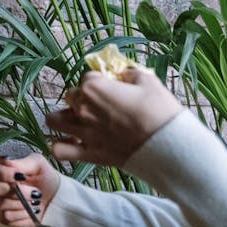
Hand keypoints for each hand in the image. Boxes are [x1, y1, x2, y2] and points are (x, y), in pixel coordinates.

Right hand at [0, 152, 59, 226]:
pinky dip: (22, 214)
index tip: (18, 176)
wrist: (57, 199)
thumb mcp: (39, 164)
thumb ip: (23, 162)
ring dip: (21, 203)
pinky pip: (6, 217)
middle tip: (34, 191)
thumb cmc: (46, 179)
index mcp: (1, 170)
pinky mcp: (4, 217)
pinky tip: (31, 210)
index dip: (1, 173)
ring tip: (35, 200)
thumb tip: (7, 161)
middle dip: (17, 191)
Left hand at [47, 68, 182, 166]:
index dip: (100, 81)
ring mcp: (84, 132)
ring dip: (63, 118)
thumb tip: (122, 74)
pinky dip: (61, 146)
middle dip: (82, 98)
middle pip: (71, 97)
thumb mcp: (149, 81)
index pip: (88, 78)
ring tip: (77, 120)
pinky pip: (60, 150)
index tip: (113, 87)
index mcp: (94, 88)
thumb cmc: (161, 111)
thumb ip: (130, 73)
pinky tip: (72, 142)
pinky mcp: (90, 153)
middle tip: (100, 105)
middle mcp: (83, 109)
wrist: (172, 146)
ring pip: (54, 121)